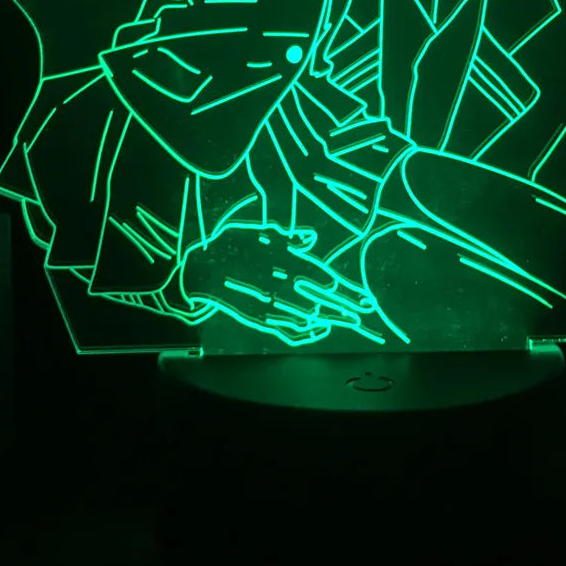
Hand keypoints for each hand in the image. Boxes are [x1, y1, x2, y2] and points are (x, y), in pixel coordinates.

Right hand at [180, 224, 384, 345]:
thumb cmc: (231, 245)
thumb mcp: (261, 234)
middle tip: (365, 312)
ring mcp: (270, 302)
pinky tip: (317, 330)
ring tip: (349, 322)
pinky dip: (303, 330)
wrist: (200, 268)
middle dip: (344, 305)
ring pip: (308, 314)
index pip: (322, 276)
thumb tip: (309, 237)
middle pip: (320, 297)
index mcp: (284, 260)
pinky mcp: (258, 317)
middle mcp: (281, 282)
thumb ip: (287, 238)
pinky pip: (286, 327)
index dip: (344, 287)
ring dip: (329, 318)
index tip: (363, 295)